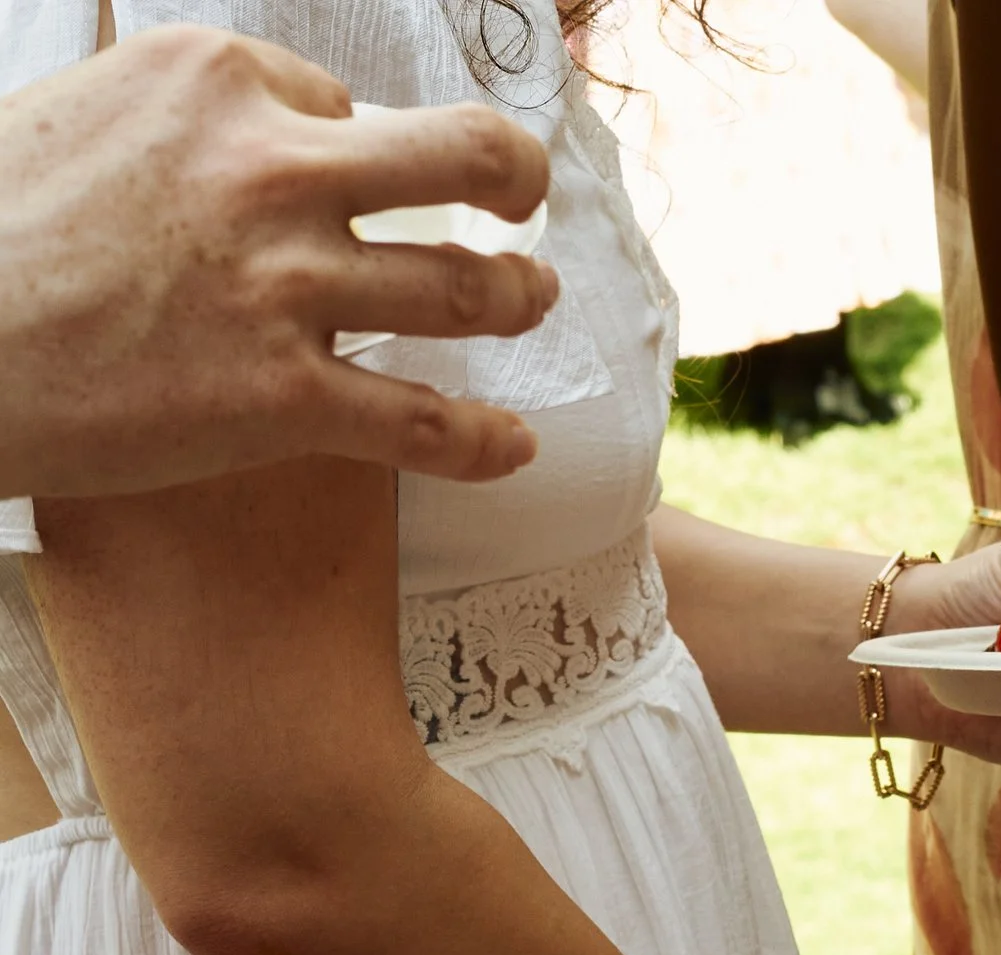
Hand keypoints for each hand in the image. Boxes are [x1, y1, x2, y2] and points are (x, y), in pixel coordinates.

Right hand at [2, 26, 556, 498]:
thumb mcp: (85, 115)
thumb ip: (177, 120)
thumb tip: (239, 131)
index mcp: (217, 80)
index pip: (335, 102)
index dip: (348, 143)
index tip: (345, 176)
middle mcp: (272, 171)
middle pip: (459, 159)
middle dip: (512, 176)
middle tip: (525, 198)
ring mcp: (287, 288)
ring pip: (461, 290)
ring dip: (516, 297)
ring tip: (532, 298)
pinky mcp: (286, 400)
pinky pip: (425, 425)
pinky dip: (486, 440)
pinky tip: (516, 445)